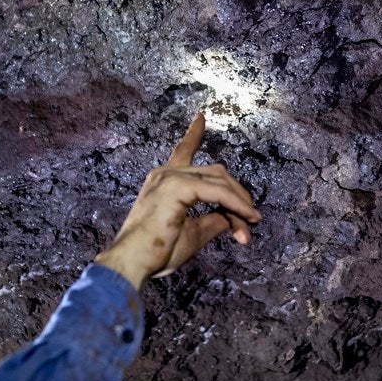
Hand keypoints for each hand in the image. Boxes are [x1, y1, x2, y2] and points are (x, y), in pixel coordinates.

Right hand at [93, 113, 261, 290]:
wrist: (132, 263)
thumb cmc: (155, 253)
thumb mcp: (192, 234)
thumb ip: (213, 220)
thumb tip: (233, 216)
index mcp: (165, 180)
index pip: (183, 150)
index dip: (193, 134)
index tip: (201, 117)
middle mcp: (166, 173)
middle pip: (216, 175)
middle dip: (237, 198)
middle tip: (250, 223)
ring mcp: (170, 177)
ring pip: (220, 182)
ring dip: (239, 204)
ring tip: (250, 224)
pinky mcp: (177, 187)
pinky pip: (218, 193)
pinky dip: (235, 205)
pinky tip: (246, 217)